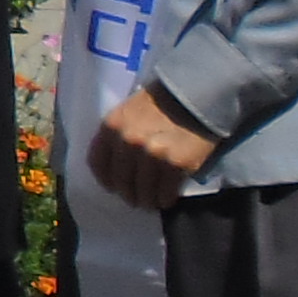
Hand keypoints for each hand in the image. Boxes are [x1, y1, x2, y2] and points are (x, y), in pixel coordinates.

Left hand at [87, 83, 219, 213]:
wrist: (200, 94)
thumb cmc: (163, 101)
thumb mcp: (130, 110)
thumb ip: (118, 134)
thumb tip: (115, 163)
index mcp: (112, 126)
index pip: (97, 163)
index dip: (105, 179)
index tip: (113, 186)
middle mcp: (128, 142)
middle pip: (121, 182)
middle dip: (128, 194)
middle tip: (136, 198)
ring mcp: (152, 155)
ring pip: (143, 191)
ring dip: (147, 200)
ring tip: (151, 202)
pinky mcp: (175, 165)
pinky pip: (165, 192)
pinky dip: (165, 199)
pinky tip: (167, 199)